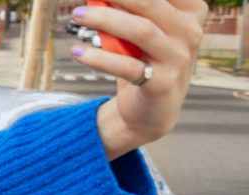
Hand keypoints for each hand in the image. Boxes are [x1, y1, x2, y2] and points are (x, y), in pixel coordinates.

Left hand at [70, 0, 207, 157]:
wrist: (151, 110)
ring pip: (142, 31)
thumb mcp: (139, 30)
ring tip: (78, 15)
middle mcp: (189, 32)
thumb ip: (126, 11)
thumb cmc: (144, 59)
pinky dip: (100, 57)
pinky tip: (77, 52)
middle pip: (151, 4)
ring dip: (105, 19)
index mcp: (190, 12)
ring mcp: (178, 59)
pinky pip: (128, 66)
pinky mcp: (162, 83)